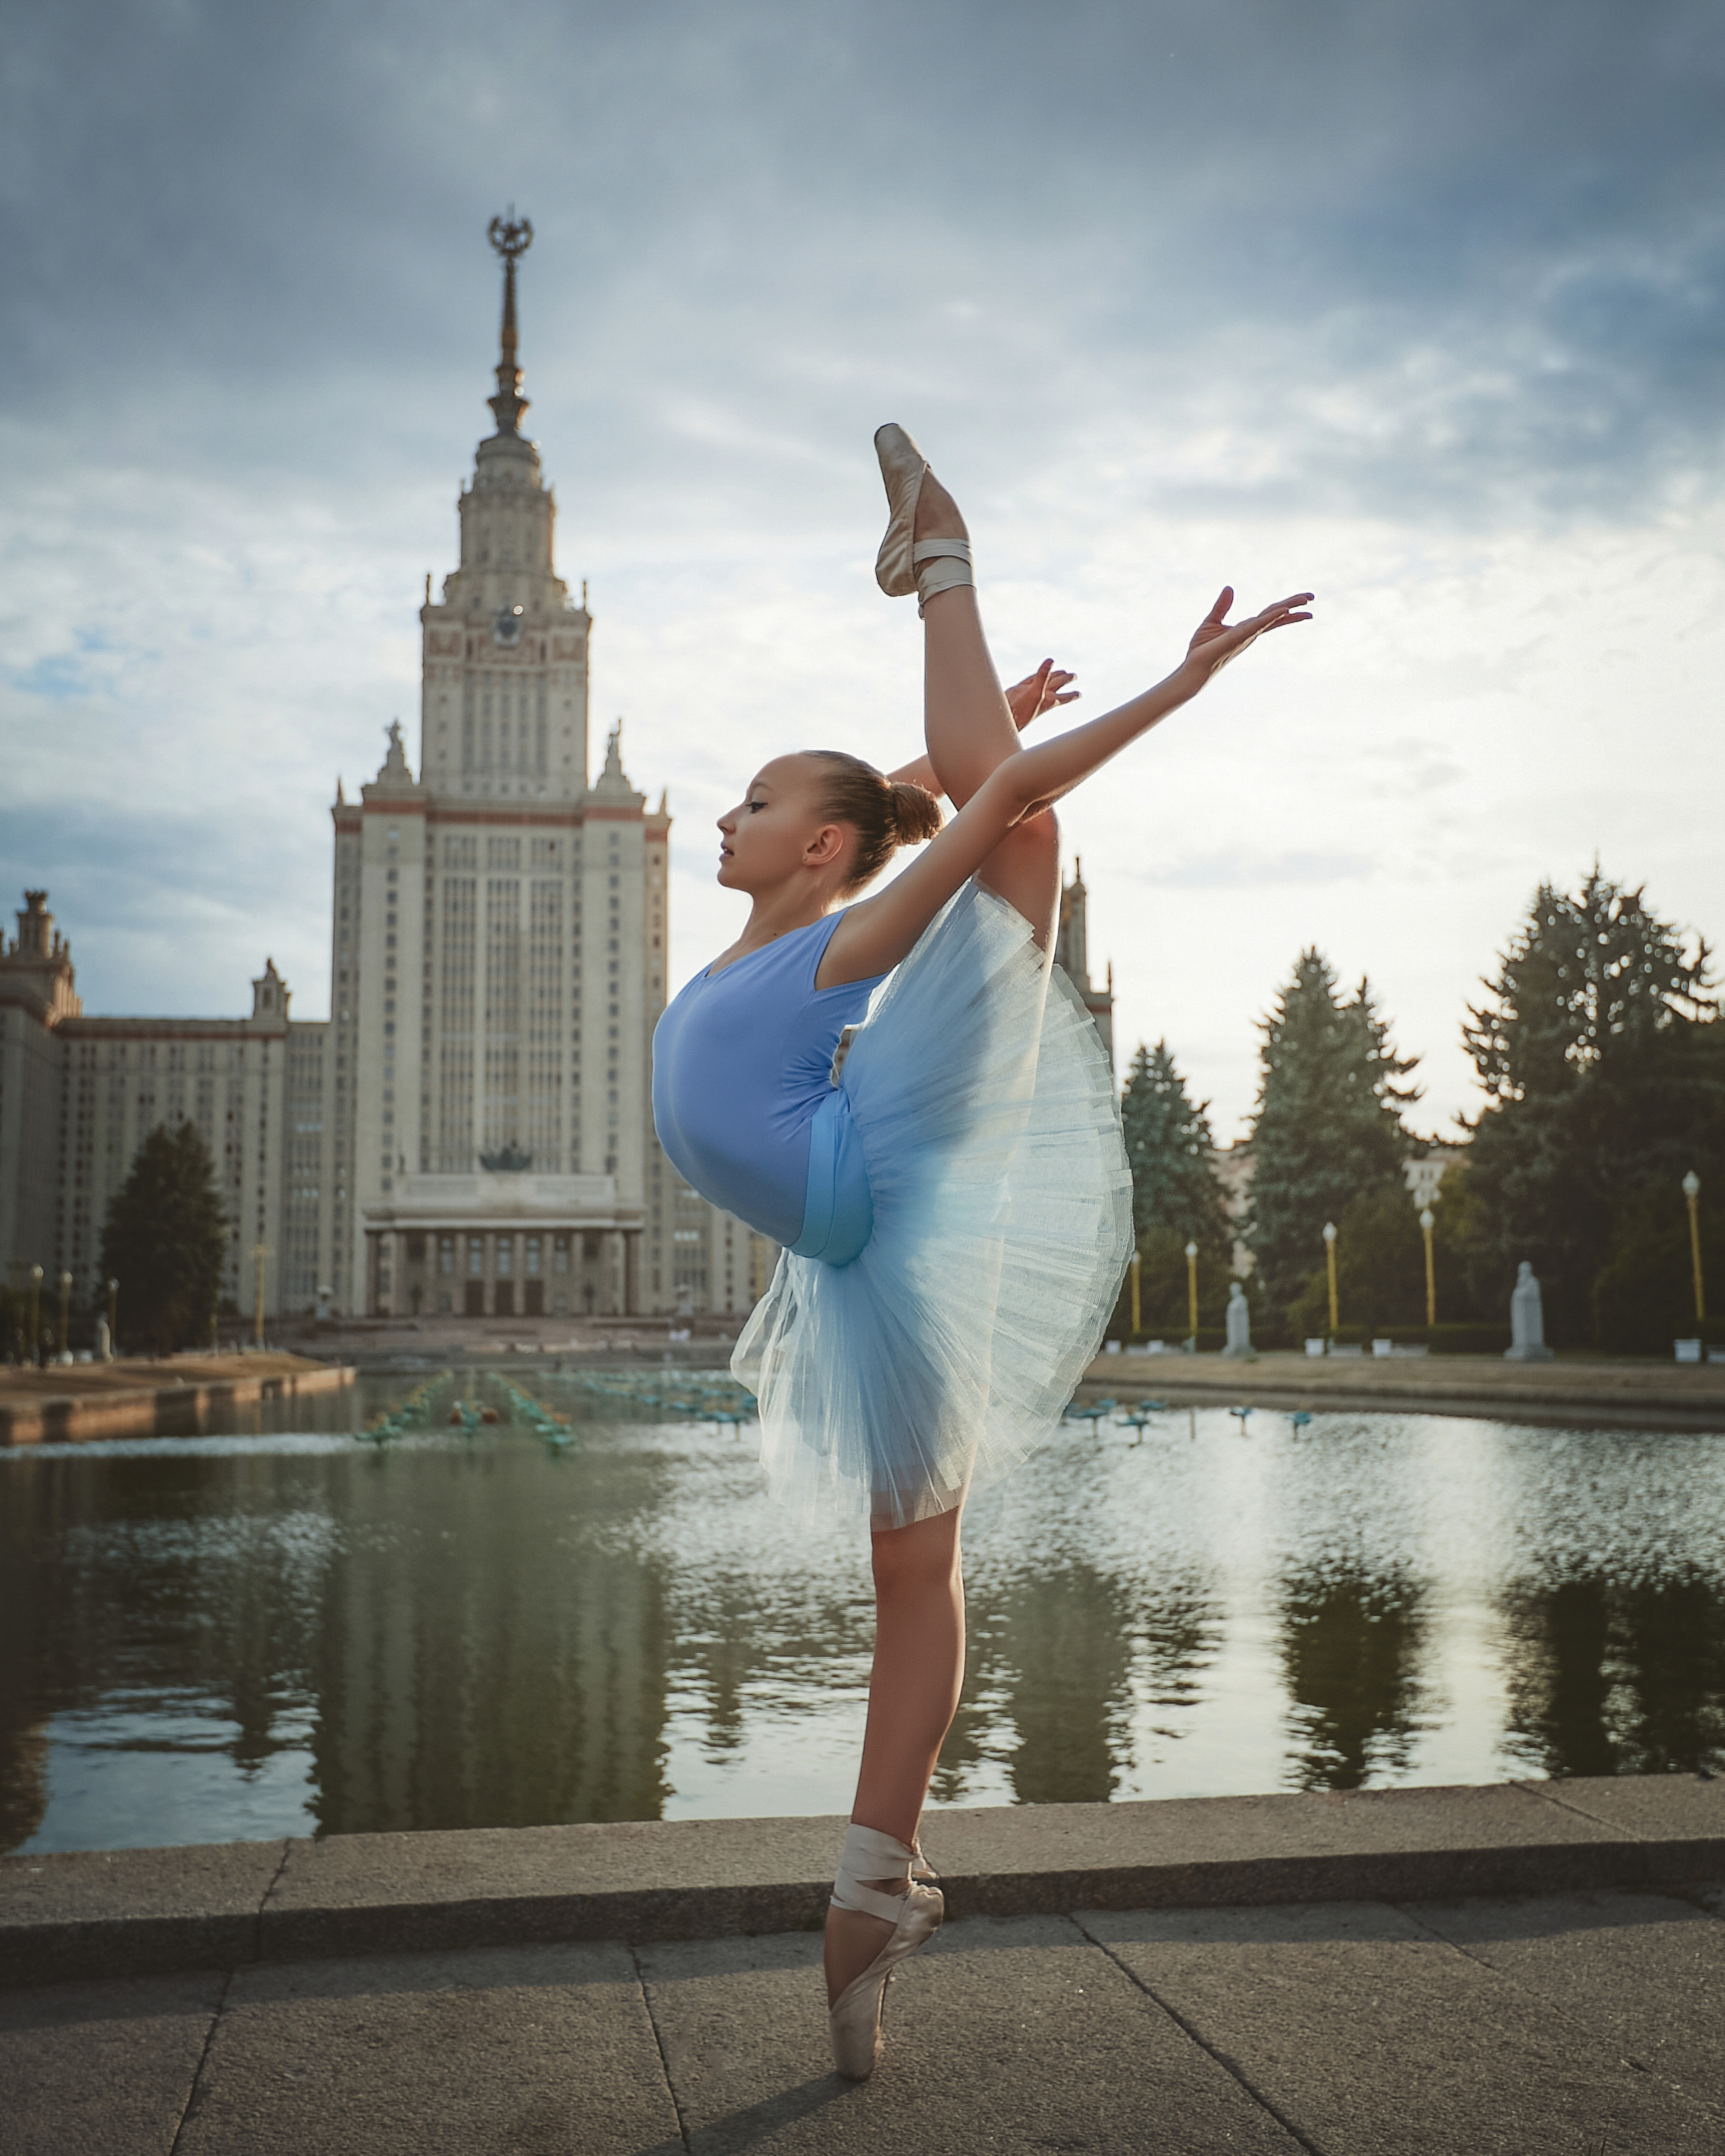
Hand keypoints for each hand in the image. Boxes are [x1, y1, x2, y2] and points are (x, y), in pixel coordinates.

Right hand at [1004, 659, 1078, 730]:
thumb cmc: (1022, 711)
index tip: (1079, 695)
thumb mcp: (1036, 693)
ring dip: (1053, 676)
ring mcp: (1031, 691)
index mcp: (1050, 699)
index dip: (1073, 694)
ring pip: (1045, 681)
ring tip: (1060, 672)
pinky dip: (1036, 675)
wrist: (1004, 715)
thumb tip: (1051, 660)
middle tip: (1074, 676)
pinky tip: (1038, 673)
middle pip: (1058, 684)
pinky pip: (1031, 680)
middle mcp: (1042, 695)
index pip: (1066, 695)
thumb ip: (1043, 676)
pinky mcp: (1020, 689)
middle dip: (1066, 680)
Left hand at [1183, 588, 1313, 681]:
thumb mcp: (1212, 621)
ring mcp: (1247, 635)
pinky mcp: (1238, 637)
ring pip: (1272, 618)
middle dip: (1294, 606)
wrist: (1193, 668)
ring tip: (1305, 600)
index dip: (1287, 607)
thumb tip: (1229, 588)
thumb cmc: (1202, 650)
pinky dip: (1270, 617)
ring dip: (1288, 608)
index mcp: (1247, 628)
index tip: (1304, 602)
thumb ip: (1222, 606)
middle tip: (1312, 598)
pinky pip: (1258, 625)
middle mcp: (1251, 632)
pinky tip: (1283, 610)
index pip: (1271, 615)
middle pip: (1277, 615)